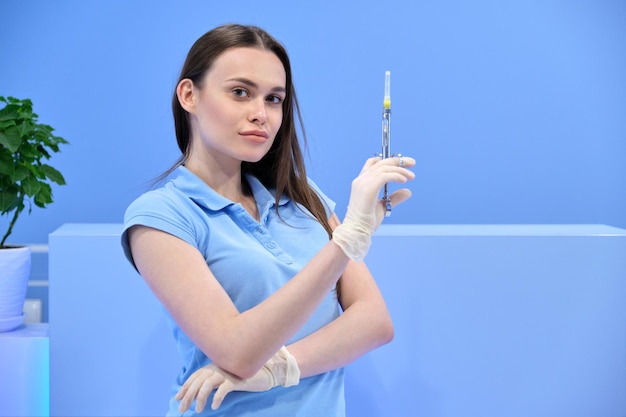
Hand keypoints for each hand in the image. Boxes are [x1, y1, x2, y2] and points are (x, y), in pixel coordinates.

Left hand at [175, 346, 299, 411]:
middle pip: (198, 381)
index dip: (185, 387)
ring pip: (208, 384)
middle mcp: (218, 368)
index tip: (178, 398)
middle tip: (182, 409)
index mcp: (214, 366)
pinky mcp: (237, 379)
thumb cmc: (243, 377)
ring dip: (201, 398)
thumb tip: (198, 393)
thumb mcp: (226, 378)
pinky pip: (224, 388)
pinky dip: (217, 397)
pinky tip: (214, 406)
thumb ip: (214, 380)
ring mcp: (228, 373)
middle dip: (188, 396)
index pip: (195, 376)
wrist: (265, 373)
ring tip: (199, 410)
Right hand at [348, 155, 414, 229]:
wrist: (356, 231)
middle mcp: (361, 180)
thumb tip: (408, 191)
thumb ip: (394, 197)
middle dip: (398, 160)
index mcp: (362, 182)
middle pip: (381, 162)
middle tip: (412, 163)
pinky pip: (385, 176)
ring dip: (400, 170)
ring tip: (411, 176)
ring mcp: (363, 183)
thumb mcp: (383, 206)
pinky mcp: (368, 188)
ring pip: (385, 168)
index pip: (373, 163)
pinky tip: (404, 181)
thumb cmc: (366, 222)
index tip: (403, 163)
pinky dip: (396, 176)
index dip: (388, 160)